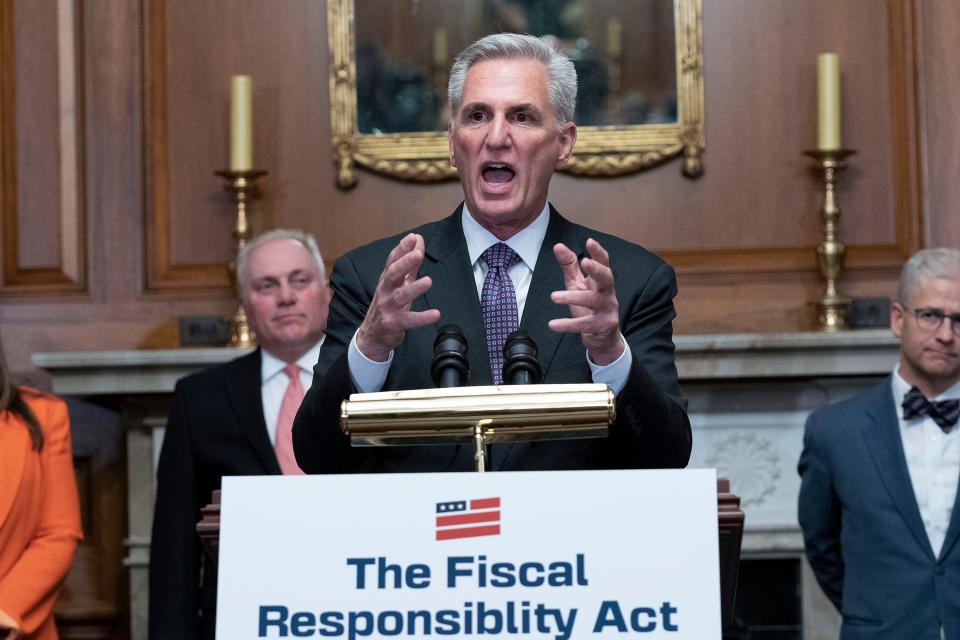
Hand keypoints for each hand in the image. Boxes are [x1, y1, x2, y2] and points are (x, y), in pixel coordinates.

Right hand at [356, 233, 440, 360]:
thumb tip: (418, 247)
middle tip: (417, 253)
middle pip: (392, 274)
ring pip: (400, 296)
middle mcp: (385, 291)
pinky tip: (435, 314)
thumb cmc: (387, 305)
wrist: (372, 335)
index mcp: (387, 280)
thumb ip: (409, 267)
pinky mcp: (393, 323)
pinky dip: (422, 318)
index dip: (402, 248)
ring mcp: (388, 307)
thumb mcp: (398, 285)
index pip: (393, 260)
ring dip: (414, 288)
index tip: (414, 237)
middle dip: (405, 263)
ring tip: (428, 281)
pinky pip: (408, 320)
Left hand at [548, 238, 624, 365]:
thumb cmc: (589, 307)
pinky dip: (568, 324)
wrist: (603, 337)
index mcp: (601, 281)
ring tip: (554, 296)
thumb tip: (558, 246)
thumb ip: (569, 265)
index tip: (590, 242)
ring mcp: (606, 310)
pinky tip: (553, 324)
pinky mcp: (601, 326)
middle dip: (597, 269)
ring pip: (592, 301)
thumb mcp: (577, 283)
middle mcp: (607, 293)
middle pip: (606, 277)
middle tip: (585, 262)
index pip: (603, 263)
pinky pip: (584, 324)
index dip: (598, 252)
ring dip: (572, 297)